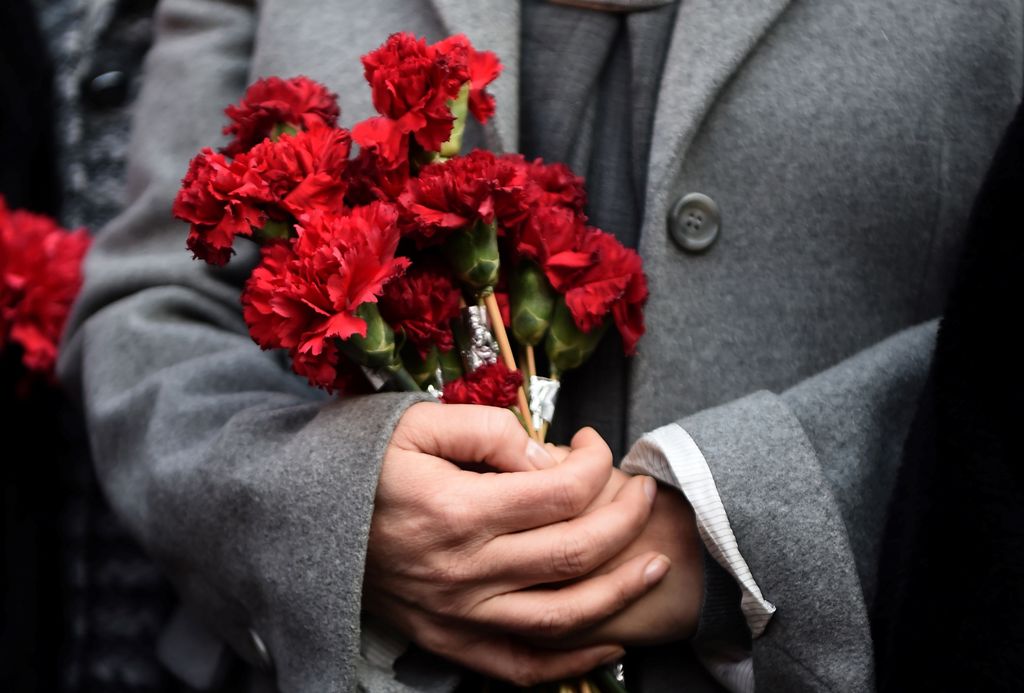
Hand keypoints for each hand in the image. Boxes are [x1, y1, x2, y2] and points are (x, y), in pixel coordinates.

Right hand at [363, 403, 671, 685]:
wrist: (296, 523)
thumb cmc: (359, 466)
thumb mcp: (413, 423)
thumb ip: (486, 431)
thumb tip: (547, 458)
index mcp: (455, 508)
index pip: (560, 492)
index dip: (595, 463)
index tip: (595, 444)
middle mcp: (463, 569)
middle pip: (573, 552)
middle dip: (624, 519)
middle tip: (641, 492)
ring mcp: (456, 614)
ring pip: (560, 616)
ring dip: (618, 591)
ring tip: (653, 564)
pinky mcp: (447, 641)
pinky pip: (521, 667)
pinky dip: (573, 662)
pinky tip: (610, 641)